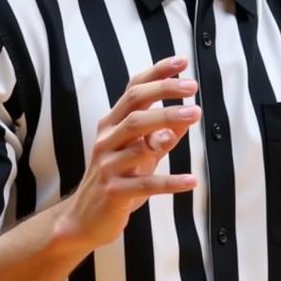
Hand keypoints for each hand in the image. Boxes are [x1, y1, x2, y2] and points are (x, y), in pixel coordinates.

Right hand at [56, 56, 200, 250]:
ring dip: (168, 125)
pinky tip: (192, 180)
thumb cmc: (118, 179)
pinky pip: (145, 184)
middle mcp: (106, 140)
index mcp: (111, 125)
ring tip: (195, 116)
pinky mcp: (114, 192)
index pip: (133, 90)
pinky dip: (170, 181)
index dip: (157, 74)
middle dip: (163, 94)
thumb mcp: (142, 153)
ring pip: (137, 141)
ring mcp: (108, 166)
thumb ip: (163, 134)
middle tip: (192, 86)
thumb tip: (189, 113)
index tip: (182, 62)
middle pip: (134, 109)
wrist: (85, 218)